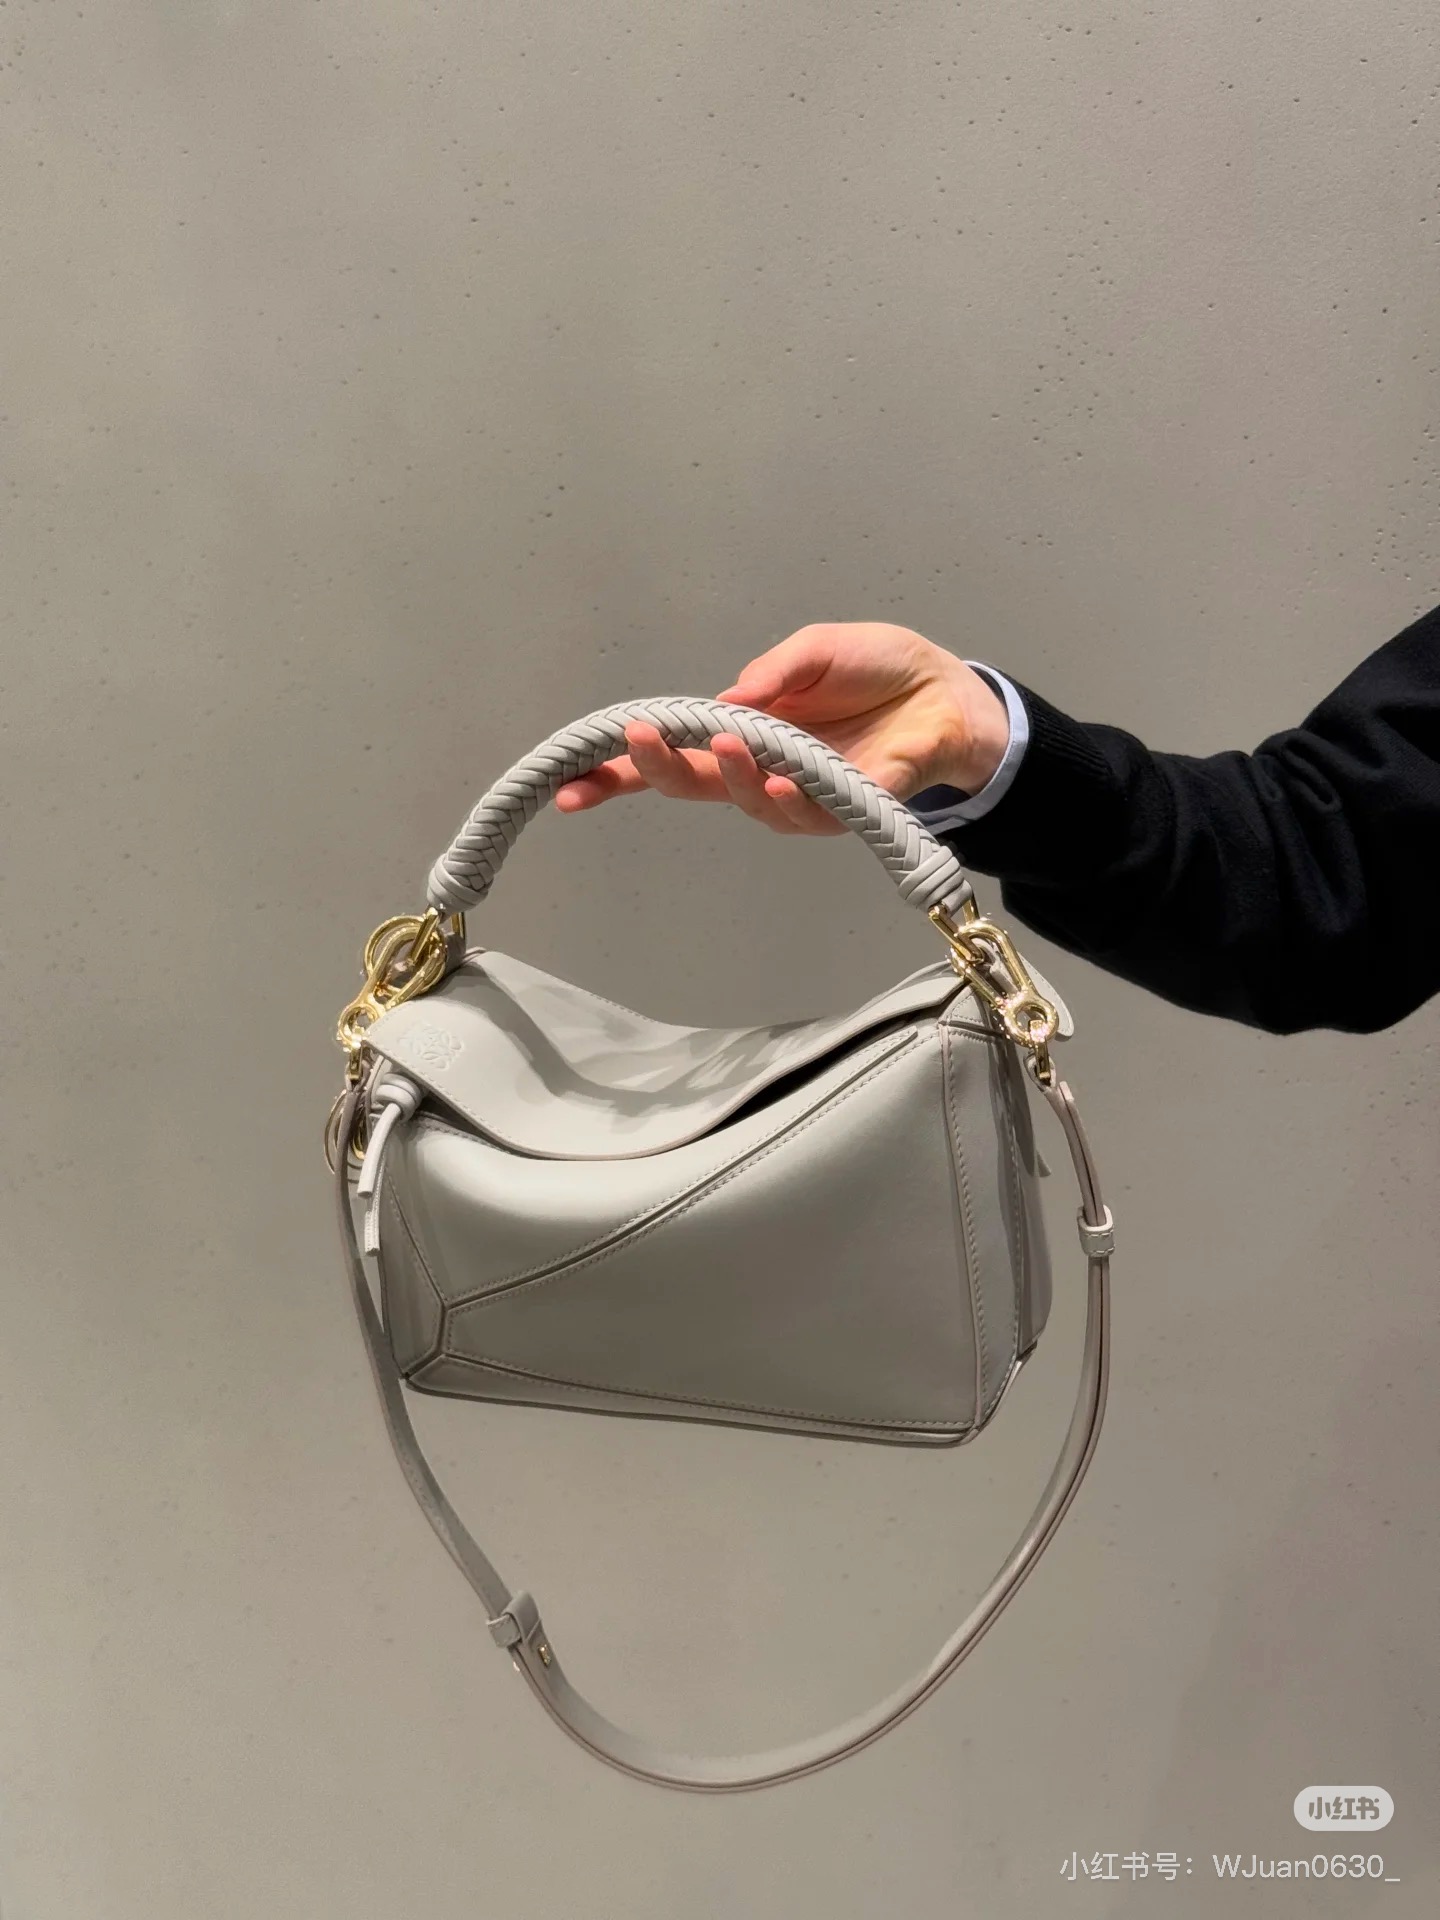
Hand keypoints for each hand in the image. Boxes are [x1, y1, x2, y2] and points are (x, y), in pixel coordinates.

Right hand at [553, 623, 1009, 834]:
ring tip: (727, 742)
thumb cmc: (877, 668)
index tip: (569, 781)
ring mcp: (797, 794)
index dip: (617, 771)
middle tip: (634, 742)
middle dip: (653, 771)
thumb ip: (771, 673)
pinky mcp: (843, 809)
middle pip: (690, 785)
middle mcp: (759, 770)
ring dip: (729, 774)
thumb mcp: (815, 649)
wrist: (947, 691)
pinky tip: (776, 780)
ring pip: (744, 800)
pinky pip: (804, 814)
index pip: (670, 755)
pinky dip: (785, 797)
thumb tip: (723, 701)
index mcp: (741, 730)